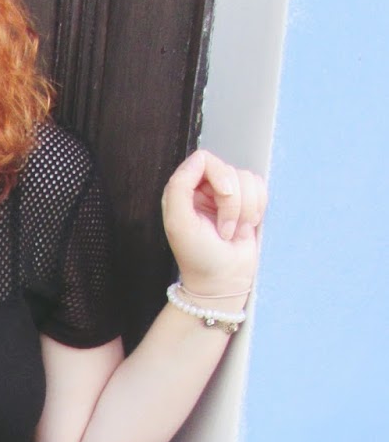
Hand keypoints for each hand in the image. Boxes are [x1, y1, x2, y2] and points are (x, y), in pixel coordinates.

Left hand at [161, 149, 265, 297]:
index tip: (223, 197)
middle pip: (230, 170)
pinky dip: (257, 210)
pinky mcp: (248, 204)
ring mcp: (227, 196)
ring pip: (248, 180)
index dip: (219, 176)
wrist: (223, 282)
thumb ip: (180, 186)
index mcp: (184, 190)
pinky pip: (261, 189)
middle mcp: (204, 189)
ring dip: (245, 211)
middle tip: (224, 230)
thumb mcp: (179, 223)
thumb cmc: (198, 257)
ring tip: (233, 233)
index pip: (205, 159)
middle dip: (233, 203)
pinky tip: (245, 228)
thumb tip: (200, 159)